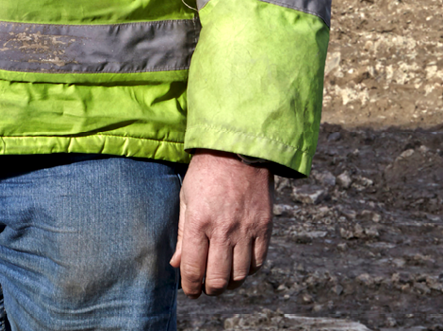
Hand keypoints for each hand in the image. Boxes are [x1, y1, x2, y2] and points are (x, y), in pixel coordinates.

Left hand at [174, 150, 272, 295]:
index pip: (194, 268)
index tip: (190, 291)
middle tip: (205, 290)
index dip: (190, 286)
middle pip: (219, 278)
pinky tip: (240, 268)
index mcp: (199, 222)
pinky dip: (249, 271)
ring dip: (230, 284)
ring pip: (241, 274)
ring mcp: (247, 230)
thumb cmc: (206, 174)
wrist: (239, 152)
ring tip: (222, 281)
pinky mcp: (265, 227)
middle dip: (210, 290)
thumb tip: (177, 264)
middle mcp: (224, 230)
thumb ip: (183, 235)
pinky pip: (259, 261)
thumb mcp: (186, 200)